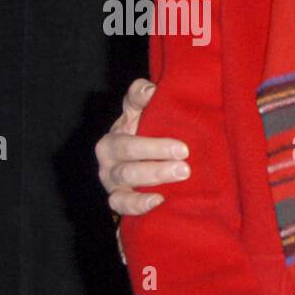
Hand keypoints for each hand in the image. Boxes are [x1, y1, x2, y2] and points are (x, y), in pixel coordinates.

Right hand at [95, 77, 190, 213]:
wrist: (144, 178)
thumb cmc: (150, 143)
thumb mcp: (148, 119)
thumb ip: (146, 99)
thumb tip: (151, 89)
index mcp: (119, 127)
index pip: (130, 108)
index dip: (143, 102)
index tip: (164, 108)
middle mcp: (109, 154)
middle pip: (127, 147)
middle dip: (156, 149)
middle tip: (185, 152)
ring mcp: (111, 179)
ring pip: (126, 175)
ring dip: (154, 174)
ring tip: (182, 172)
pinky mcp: (117, 201)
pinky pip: (121, 204)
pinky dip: (138, 204)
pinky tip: (158, 200)